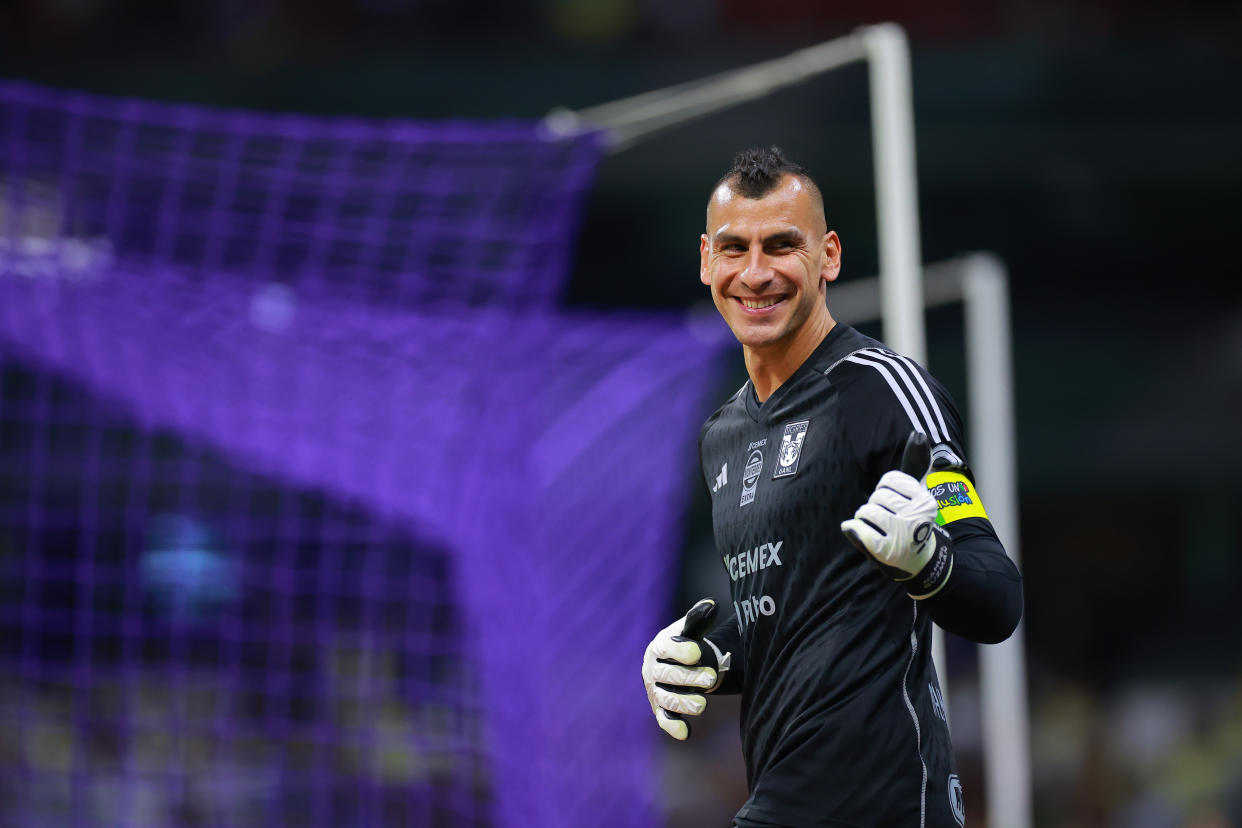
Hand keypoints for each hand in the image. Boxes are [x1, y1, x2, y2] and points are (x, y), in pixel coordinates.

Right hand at [641, 598, 729, 740]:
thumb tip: (712, 604)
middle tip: (711, 678)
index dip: (680, 651)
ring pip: (666, 699)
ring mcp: (655, 691)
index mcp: (659, 647)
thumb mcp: (690, 630)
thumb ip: (699, 618)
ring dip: (683, 702)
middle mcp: (652, 670)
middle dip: (689, 677)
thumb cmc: (685, 644)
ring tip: (702, 704)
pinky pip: (664, 719)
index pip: (666, 649)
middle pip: (668, 675)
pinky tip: (686, 733)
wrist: (676, 665)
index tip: (696, 652)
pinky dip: (673, 726)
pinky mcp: (660, 709)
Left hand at [841, 431, 953, 598]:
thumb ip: (916, 463)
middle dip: (875, 505)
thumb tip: (919, 433)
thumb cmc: (912, 520)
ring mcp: (902, 534)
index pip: (889, 480)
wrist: (919, 561)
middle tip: (886, 519)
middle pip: (877, 496)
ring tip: (877, 527)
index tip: (894, 503)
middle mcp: (917, 516)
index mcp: (925, 499)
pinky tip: (859, 531)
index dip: (885, 490)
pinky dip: (854, 529)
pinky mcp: (886, 550)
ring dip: (865, 518)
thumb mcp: (917, 492)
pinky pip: (858, 529)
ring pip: (866, 511)